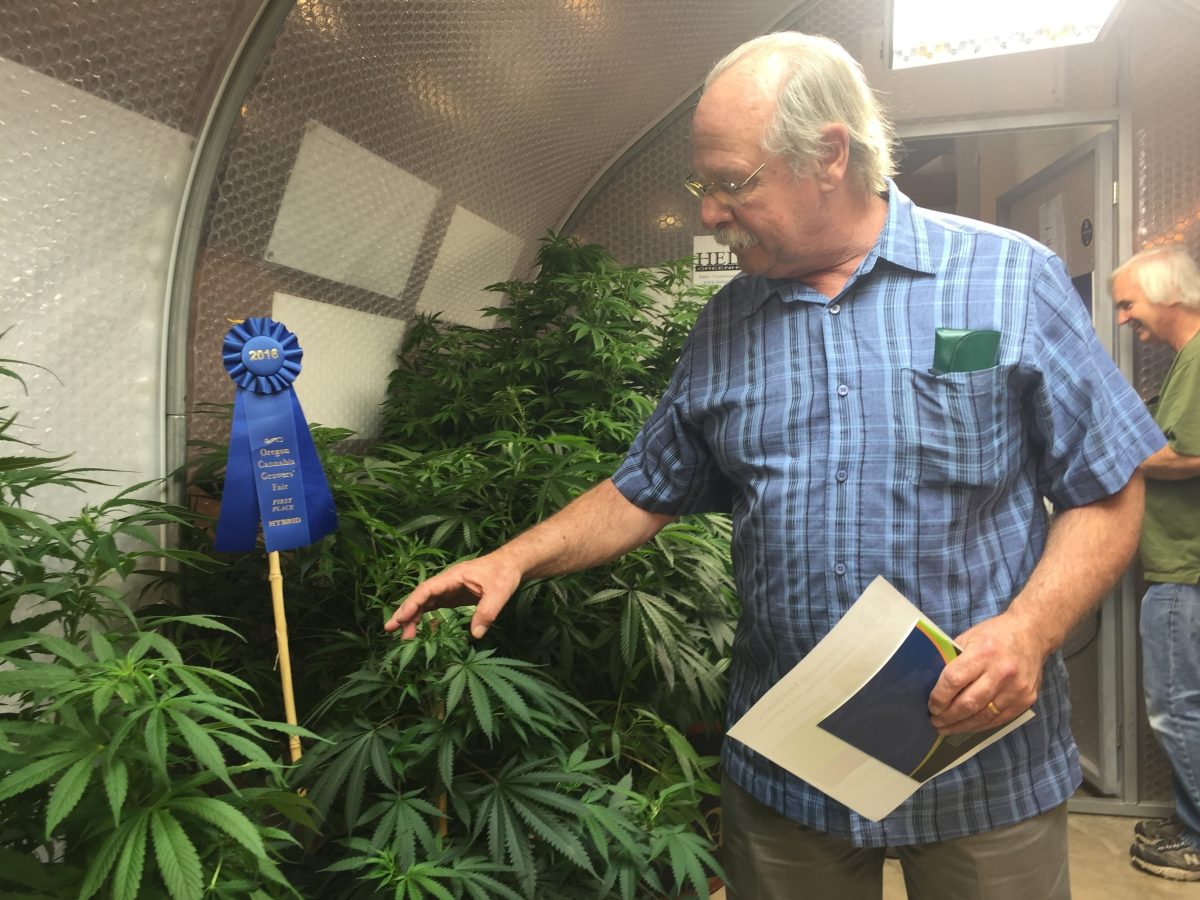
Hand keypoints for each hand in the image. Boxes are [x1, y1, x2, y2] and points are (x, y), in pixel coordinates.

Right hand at [384, 554, 520, 639]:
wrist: (511, 564)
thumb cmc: (504, 574)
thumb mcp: (499, 592)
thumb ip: (487, 612)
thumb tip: (475, 635)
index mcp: (453, 576)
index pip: (427, 589)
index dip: (413, 603)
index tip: (401, 617)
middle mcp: (446, 582)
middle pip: (421, 596)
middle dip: (405, 611)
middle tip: (390, 630)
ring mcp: (449, 588)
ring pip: (425, 601)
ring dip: (413, 616)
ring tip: (404, 635)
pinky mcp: (453, 595)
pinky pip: (434, 605)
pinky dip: (423, 615)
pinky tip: (417, 627)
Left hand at [926, 611, 1046, 733]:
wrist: (1032, 633)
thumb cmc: (995, 634)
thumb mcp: (969, 637)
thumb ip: (953, 658)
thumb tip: (934, 683)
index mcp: (984, 652)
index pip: (954, 680)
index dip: (940, 697)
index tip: (931, 706)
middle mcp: (1002, 672)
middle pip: (969, 703)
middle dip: (948, 716)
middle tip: (935, 721)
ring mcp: (1016, 689)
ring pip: (983, 716)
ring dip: (962, 725)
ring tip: (947, 728)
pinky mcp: (1026, 700)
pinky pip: (999, 719)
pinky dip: (980, 725)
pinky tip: (967, 726)